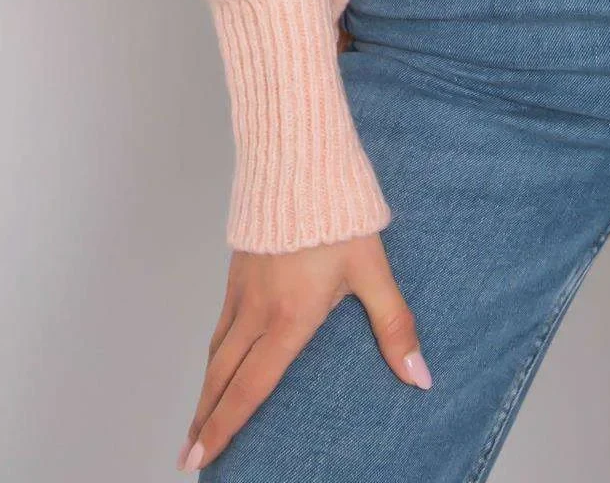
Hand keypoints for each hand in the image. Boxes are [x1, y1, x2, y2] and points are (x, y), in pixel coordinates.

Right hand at [177, 233, 430, 471]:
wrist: (297, 157)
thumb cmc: (338, 213)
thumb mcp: (373, 269)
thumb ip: (394, 326)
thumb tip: (420, 376)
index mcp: (289, 319)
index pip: (250, 389)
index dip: (224, 429)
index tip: (201, 460)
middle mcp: (257, 311)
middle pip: (222, 378)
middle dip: (204, 420)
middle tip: (188, 456)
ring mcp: (242, 289)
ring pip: (216, 351)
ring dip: (205, 389)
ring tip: (198, 419)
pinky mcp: (238, 268)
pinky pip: (219, 322)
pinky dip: (213, 352)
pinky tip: (217, 359)